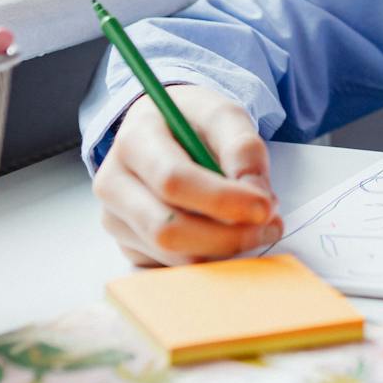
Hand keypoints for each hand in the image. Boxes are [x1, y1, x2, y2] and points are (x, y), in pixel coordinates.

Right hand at [94, 85, 281, 265]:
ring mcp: (116, 219)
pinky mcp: (129, 245)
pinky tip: (227, 235)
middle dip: (225, 236)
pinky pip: (170, 266)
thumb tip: (256, 196)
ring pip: (170, 254)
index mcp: (134, 140)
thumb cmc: (195, 122)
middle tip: (269, 227)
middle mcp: (114, 183)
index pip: (173, 181)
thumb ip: (243, 148)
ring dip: (222, 250)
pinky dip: (208, 258)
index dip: (222, 200)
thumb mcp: (225, 115)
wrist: (169, 129)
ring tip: (256, 228)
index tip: (264, 207)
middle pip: (166, 228)